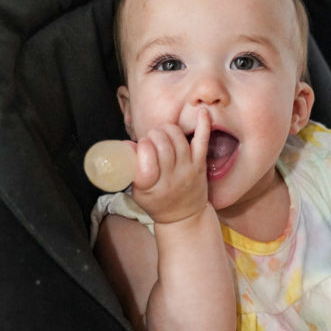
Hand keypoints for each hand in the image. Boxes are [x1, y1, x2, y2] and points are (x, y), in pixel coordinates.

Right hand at [131, 107, 211, 224]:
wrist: (184, 217)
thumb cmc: (156, 202)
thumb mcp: (137, 191)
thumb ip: (131, 168)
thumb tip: (127, 144)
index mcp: (151, 185)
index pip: (146, 157)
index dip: (142, 145)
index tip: (140, 145)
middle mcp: (171, 177)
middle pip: (162, 144)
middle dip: (154, 134)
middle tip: (151, 138)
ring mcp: (187, 170)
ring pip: (177, 139)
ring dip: (167, 130)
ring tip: (162, 134)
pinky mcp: (200, 165)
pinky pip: (203, 141)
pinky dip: (203, 125)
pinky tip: (201, 113)